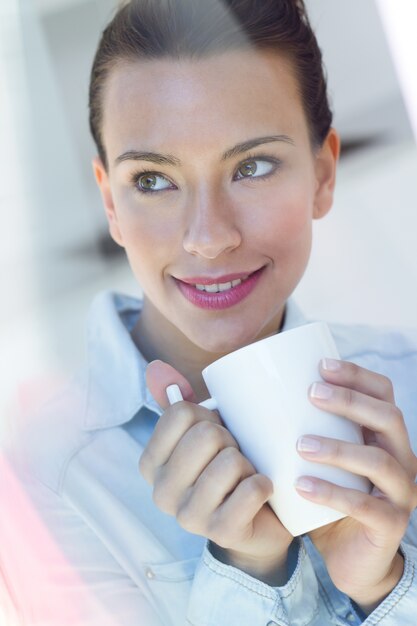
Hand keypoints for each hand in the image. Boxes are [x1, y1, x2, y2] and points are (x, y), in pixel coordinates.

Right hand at [140, 360, 292, 585]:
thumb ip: (176, 401)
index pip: (180, 413)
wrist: (256, 523)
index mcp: (150, 464)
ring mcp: (188, 517)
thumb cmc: (225, 470)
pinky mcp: (221, 533)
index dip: (208, 416)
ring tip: (244, 476)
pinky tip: (259, 493)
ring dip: (248, 464)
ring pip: (230, 462)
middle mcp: (161, 493)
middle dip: (231, 440)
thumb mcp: (199, 434)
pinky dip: (264, 485)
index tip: (215, 434)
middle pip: (206, 435)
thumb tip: (156, 367)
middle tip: (234, 457)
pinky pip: (252, 490)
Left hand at [295, 359, 416, 612]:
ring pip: (380, 462)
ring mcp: (400, 493)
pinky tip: (303, 487)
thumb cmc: (325, 496)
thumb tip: (246, 396)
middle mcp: (400, 458)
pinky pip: (367, 507)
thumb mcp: (319, 459)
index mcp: (383, 436)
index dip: (357, 375)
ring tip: (300, 444)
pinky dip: (333, 494)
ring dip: (339, 448)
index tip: (320, 365)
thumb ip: (301, 429)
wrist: (346, 557)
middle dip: (350, 401)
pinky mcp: (390, 525)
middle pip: (389, 418)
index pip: (383, 393)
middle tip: (311, 394)